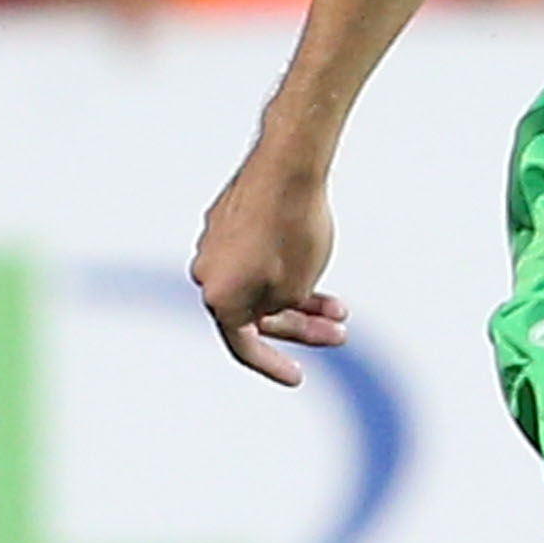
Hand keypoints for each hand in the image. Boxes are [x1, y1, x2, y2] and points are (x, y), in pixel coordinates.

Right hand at [192, 154, 353, 386]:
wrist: (289, 166)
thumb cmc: (294, 227)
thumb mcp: (296, 288)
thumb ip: (280, 309)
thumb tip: (269, 304)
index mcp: (218, 297)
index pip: (245, 346)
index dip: (274, 366)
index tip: (297, 377)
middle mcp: (207, 272)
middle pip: (254, 313)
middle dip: (299, 326)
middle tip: (337, 330)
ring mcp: (213, 242)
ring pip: (256, 283)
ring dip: (295, 297)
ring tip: (334, 303)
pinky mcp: (226, 218)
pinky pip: (252, 256)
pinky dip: (280, 268)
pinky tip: (312, 263)